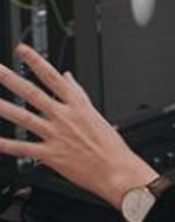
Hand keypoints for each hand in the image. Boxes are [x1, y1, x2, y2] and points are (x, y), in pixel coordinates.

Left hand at [0, 44, 157, 209]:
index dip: (37, 62)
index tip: (22, 51)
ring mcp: (56, 135)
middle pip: (34, 94)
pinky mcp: (50, 155)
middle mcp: (64, 117)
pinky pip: (24, 149)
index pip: (53, 78)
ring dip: (5, 108)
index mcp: (78, 106)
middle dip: (13, 80)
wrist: (116, 170)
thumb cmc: (110, 145)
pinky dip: (7, 145)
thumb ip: (78, 94)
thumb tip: (68, 77)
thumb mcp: (95, 113)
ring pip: (25, 119)